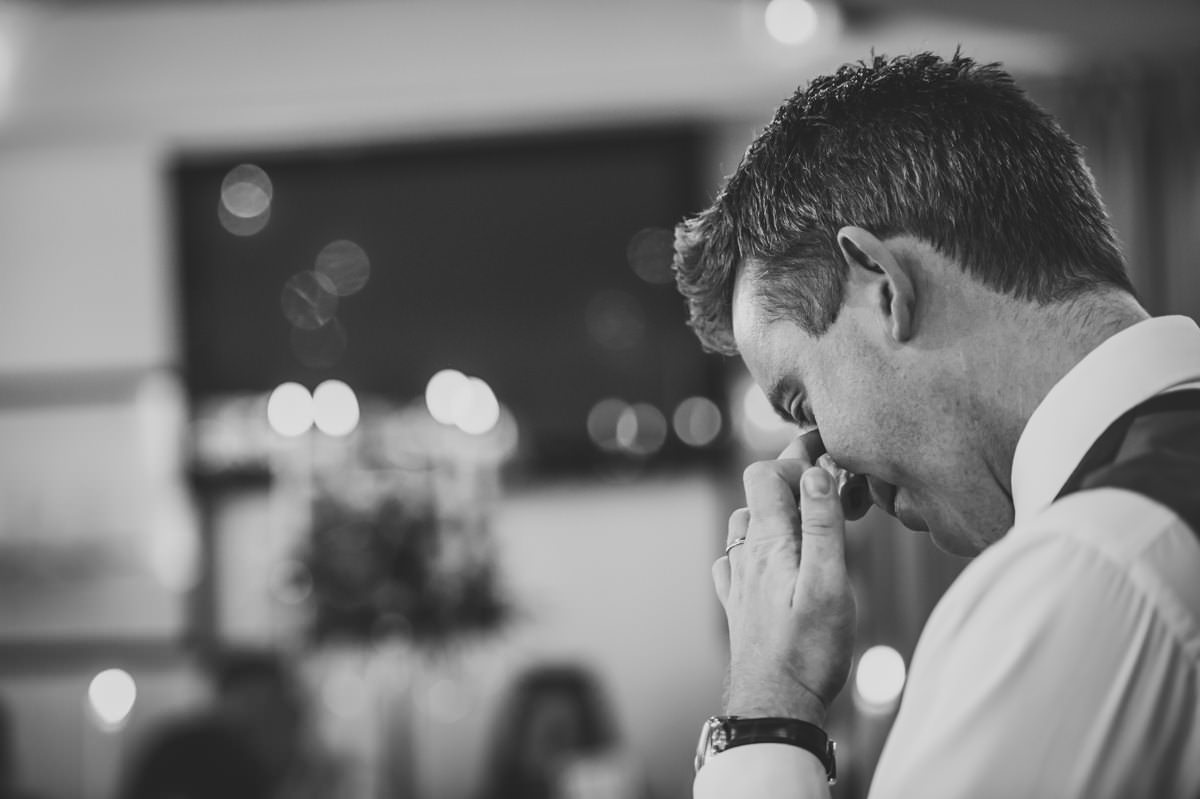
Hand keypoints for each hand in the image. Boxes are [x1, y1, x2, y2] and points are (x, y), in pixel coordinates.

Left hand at [714, 432, 856, 724]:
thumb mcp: (829, 583)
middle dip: (792, 489)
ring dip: (776, 519)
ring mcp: (738, 581)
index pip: (763, 475)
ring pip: (747, 528)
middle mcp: (744, 557)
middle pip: (757, 498)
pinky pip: (738, 561)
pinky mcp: (738, 605)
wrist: (776, 707)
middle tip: (831, 503)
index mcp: (767, 544)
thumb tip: (814, 472)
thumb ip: (822, 525)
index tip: (828, 471)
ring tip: (811, 534)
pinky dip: (759, 550)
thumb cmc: (808, 650)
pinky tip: (776, 565)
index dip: (793, 464)